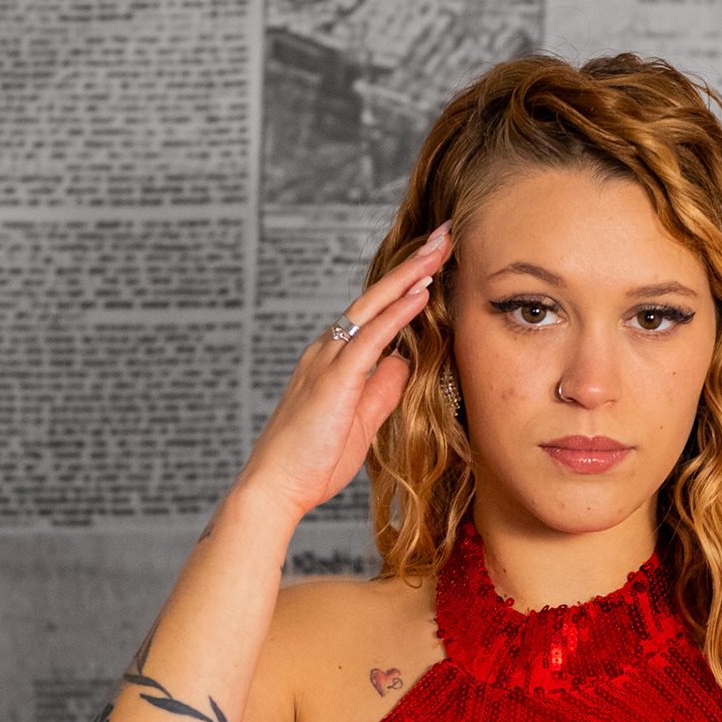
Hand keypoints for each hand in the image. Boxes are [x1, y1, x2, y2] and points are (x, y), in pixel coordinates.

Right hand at [241, 224, 451, 518]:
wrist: (275, 487)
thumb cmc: (313, 461)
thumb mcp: (361, 421)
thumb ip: (382, 389)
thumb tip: (405, 363)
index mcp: (334, 360)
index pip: (375, 312)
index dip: (406, 285)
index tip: (436, 261)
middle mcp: (328, 350)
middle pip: (376, 297)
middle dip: (413, 264)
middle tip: (446, 234)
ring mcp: (328, 361)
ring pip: (374, 307)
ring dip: (409, 276)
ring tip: (441, 248)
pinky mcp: (333, 380)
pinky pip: (370, 337)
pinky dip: (397, 313)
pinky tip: (421, 292)